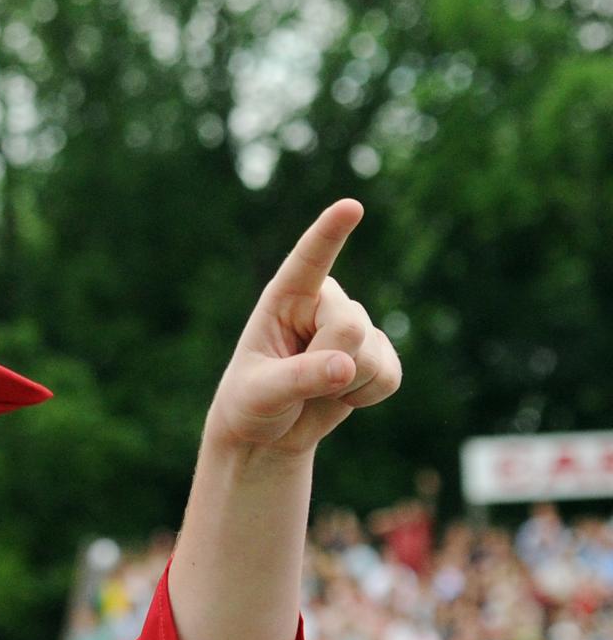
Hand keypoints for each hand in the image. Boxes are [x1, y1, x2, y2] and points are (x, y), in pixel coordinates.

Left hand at [204, 199, 401, 456]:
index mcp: (284, 297)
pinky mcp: (376, 353)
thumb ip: (299, 377)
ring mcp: (353, 326)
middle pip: (350, 326)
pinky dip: (366, 396)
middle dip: (329, 364)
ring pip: (372, 355)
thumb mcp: (262, 392)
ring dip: (346, 385)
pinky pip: (390, 376)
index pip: (309, 260)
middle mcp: (323, 303)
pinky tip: (339, 395)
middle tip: (297, 382)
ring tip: (313, 388)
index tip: (351, 207)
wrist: (267, 432)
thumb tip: (344, 366)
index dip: (329, 234)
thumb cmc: (250, 403)